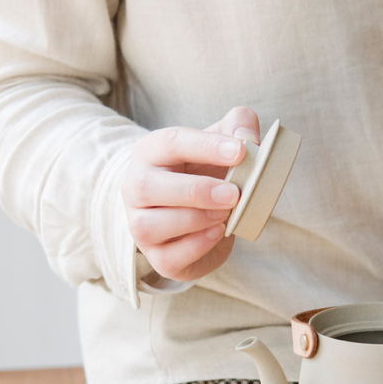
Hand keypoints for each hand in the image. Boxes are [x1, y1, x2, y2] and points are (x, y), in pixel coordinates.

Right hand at [122, 106, 259, 281]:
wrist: (201, 215)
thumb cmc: (206, 172)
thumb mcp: (222, 143)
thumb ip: (238, 126)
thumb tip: (247, 137)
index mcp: (150, 152)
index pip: (170, 143)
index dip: (206, 146)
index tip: (240, 152)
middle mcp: (135, 188)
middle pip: (147, 187)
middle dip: (195, 191)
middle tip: (233, 193)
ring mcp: (139, 224)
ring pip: (150, 226)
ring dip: (194, 220)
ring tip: (225, 214)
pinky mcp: (157, 257)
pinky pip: (168, 257)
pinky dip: (197, 246)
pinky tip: (218, 233)